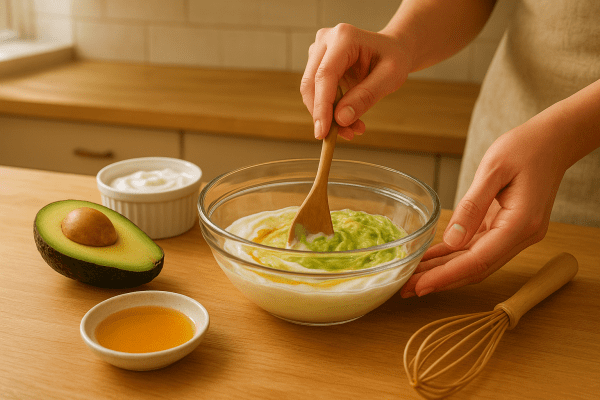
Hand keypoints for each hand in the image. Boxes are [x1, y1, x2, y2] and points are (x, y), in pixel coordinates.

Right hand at [300, 23, 411, 139]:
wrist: (393, 50)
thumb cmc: (394, 58)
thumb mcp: (390, 77)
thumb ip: (366, 97)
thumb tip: (341, 119)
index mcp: (343, 37)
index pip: (325, 75)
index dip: (322, 106)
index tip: (322, 132)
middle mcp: (325, 40)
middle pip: (311, 84)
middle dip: (323, 114)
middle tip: (343, 135)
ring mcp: (318, 51)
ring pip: (311, 91)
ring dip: (327, 115)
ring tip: (352, 129)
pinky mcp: (317, 64)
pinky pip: (316, 92)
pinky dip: (329, 111)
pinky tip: (348, 119)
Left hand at [400, 118, 567, 297]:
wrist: (553, 141)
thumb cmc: (525, 148)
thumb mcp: (493, 169)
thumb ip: (472, 206)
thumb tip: (451, 240)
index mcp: (520, 225)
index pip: (478, 261)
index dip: (447, 276)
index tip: (421, 286)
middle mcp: (521, 236)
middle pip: (476, 269)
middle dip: (441, 281)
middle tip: (407, 289)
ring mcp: (516, 235)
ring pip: (475, 262)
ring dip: (445, 271)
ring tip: (413, 278)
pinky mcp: (507, 228)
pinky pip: (477, 248)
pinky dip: (454, 255)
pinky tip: (432, 260)